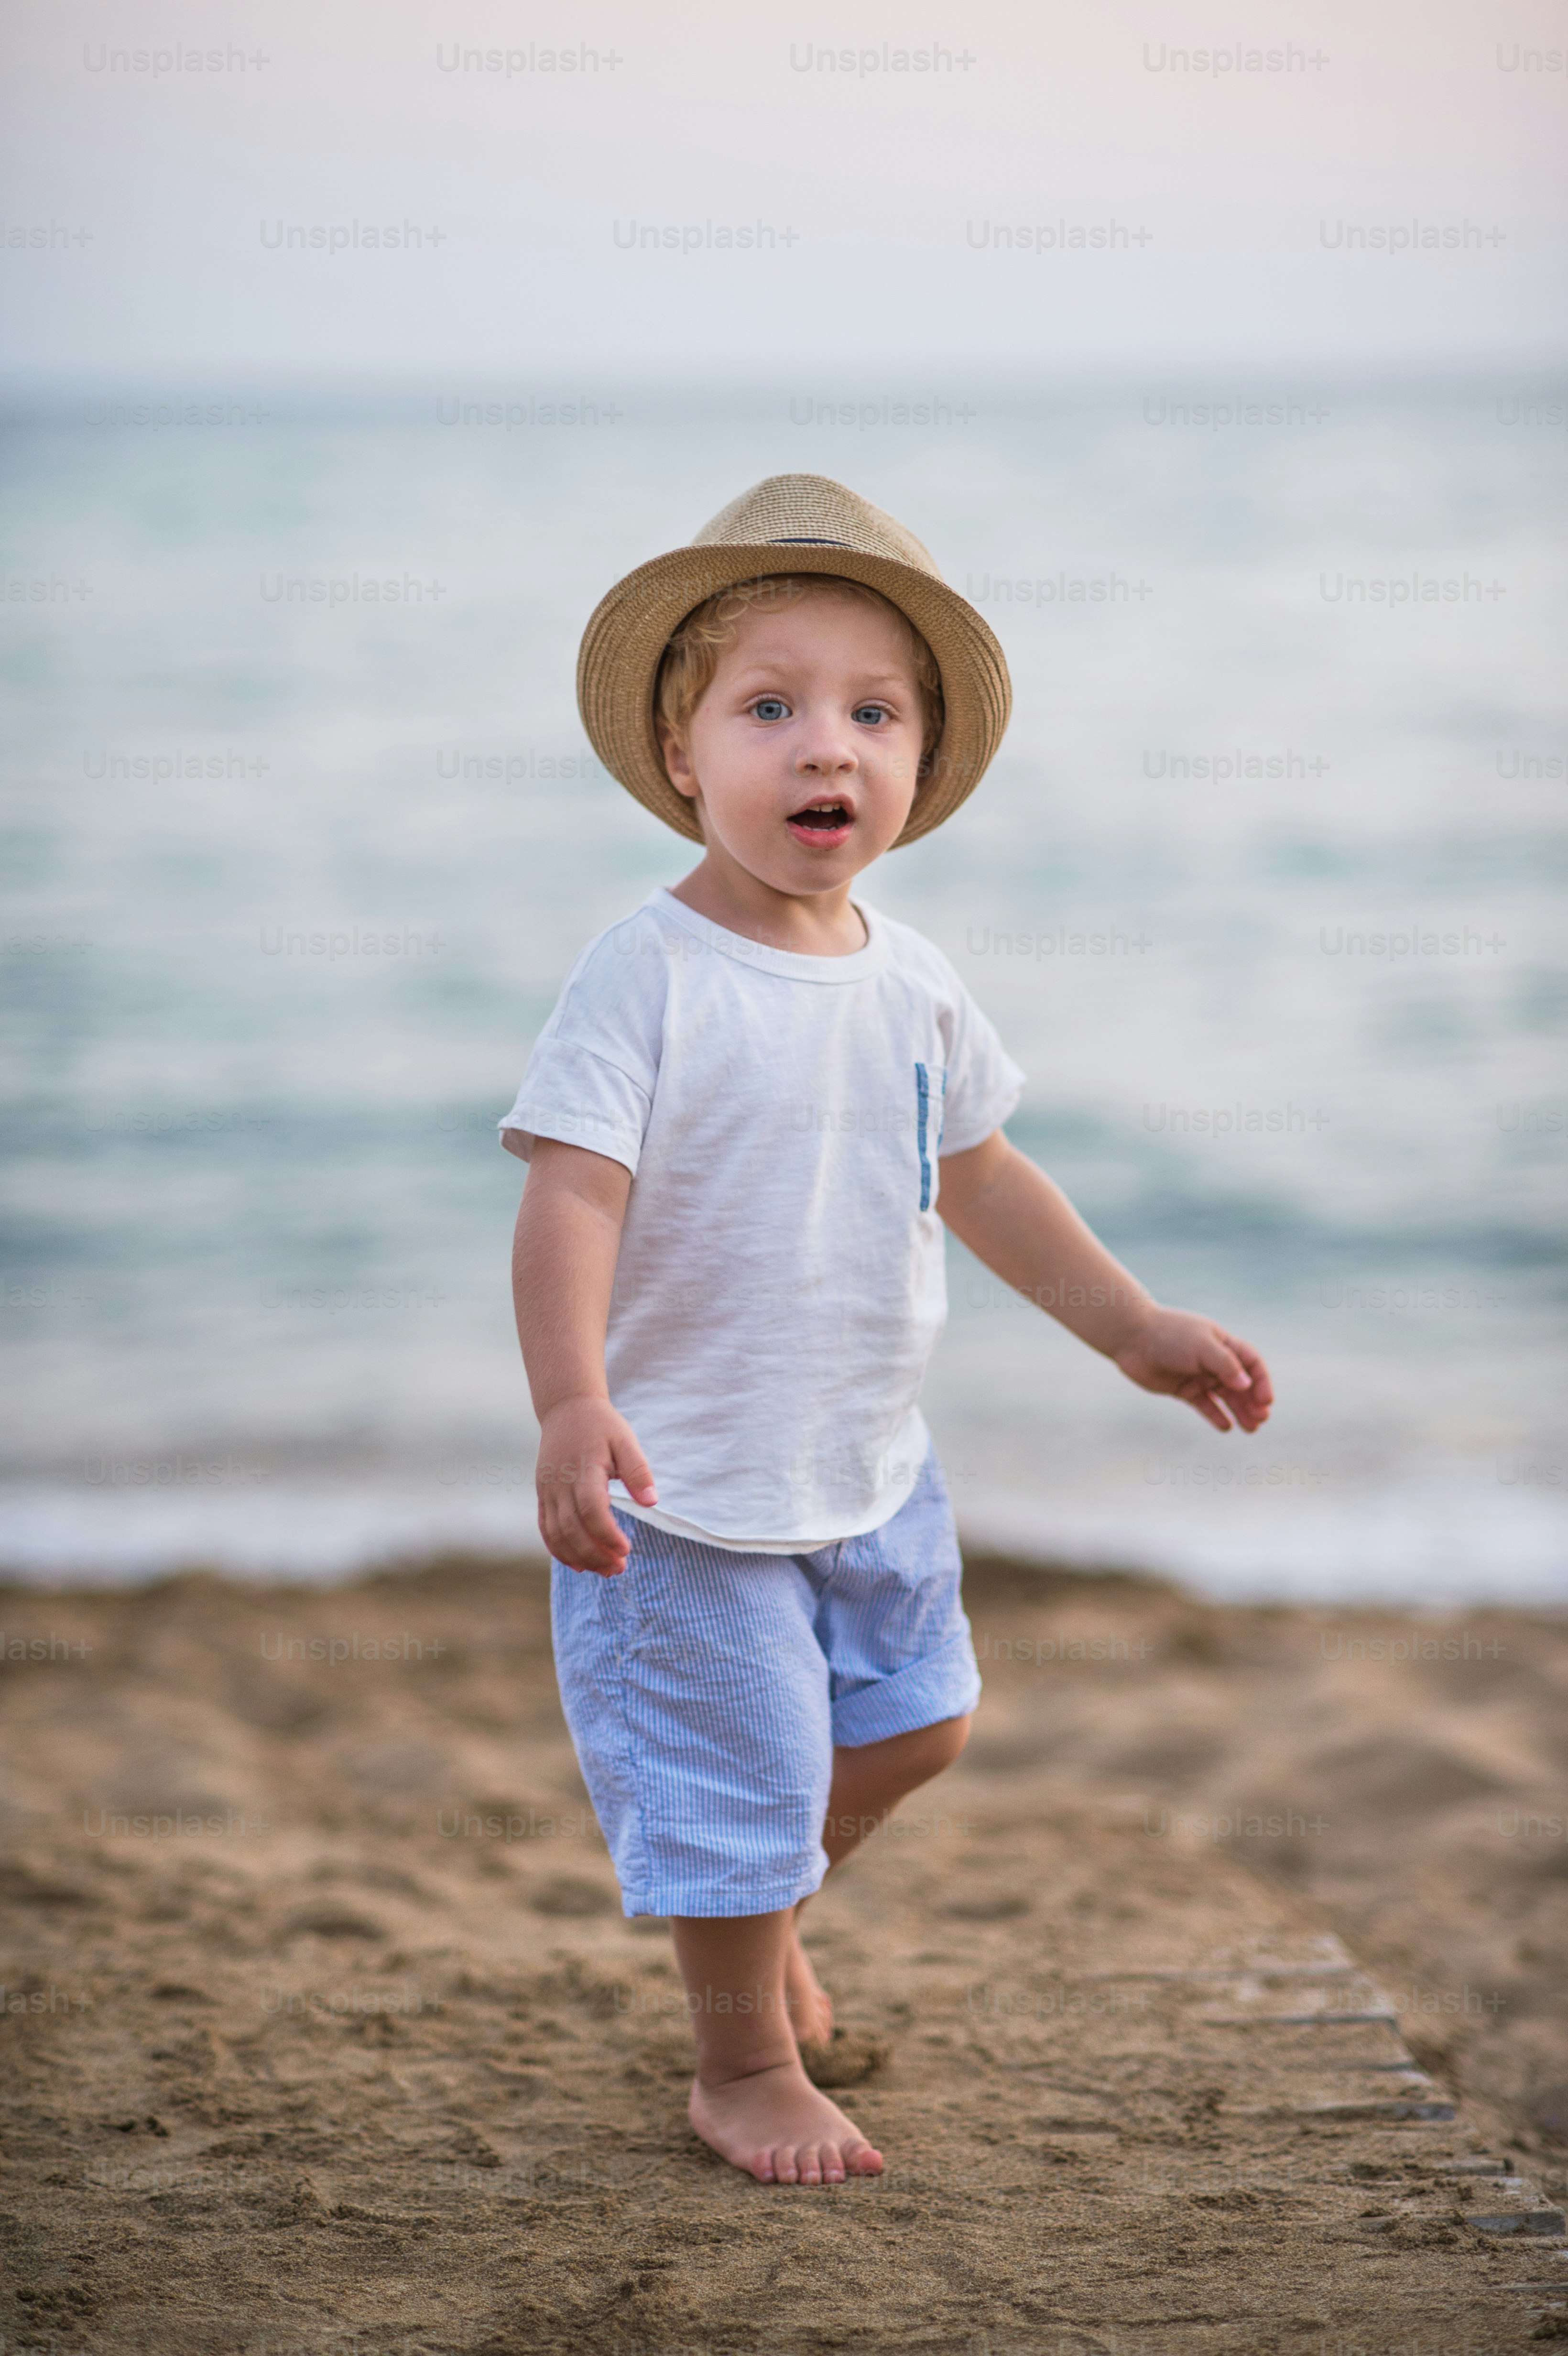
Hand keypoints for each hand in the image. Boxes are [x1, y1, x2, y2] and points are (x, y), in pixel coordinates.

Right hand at [536, 1395, 656, 1575]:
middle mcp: (560, 1483)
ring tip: (605, 1570)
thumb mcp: (625, 1440)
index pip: (591, 1510)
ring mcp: (547, 1490)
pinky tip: (579, 1565)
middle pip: (572, 1529)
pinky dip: (559, 1550)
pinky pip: (545, 1529)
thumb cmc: (601, 1426)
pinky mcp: (542, 1495)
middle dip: (595, 1554)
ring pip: (557, 1534)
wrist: (566, 1409)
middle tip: (619, 1569)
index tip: (627, 1549)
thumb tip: (652, 1502)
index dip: (607, 1534)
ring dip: (579, 1557)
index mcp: (584, 1469)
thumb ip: (638, 1470)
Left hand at [1113, 1307, 1273, 1433]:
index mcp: (1223, 1344)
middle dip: (1253, 1402)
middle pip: (1241, 1384)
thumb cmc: (1169, 1336)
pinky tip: (1226, 1427)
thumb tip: (1247, 1386)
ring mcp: (1199, 1375)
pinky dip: (1215, 1415)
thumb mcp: (1202, 1346)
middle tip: (1261, 1419)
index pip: (1252, 1363)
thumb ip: (1225, 1365)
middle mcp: (1214, 1361)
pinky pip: (1205, 1404)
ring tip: (1251, 1429)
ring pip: (1225, 1397)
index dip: (1261, 1382)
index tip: (1266, 1401)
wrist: (1132, 1338)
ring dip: (1240, 1411)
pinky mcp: (1183, 1389)